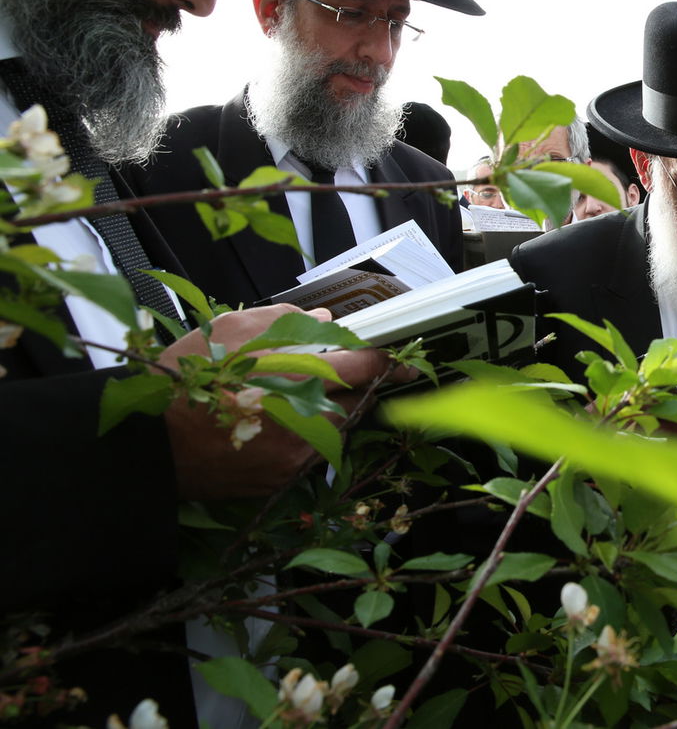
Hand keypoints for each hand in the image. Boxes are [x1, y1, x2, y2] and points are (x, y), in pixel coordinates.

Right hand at [159, 304, 396, 500]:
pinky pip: (310, 454)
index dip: (387, 361)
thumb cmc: (185, 383)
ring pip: (332, 429)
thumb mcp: (229, 332)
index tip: (405, 361)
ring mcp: (296, 456)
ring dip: (324, 413)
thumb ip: (285, 322)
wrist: (147, 448)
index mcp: (296, 379)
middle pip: (352, 402)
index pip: (363, 367)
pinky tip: (272, 427)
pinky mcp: (281, 479)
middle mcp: (306, 421)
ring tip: (286, 401)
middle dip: (346, 388)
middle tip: (324, 377)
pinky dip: (303, 438)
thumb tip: (325, 320)